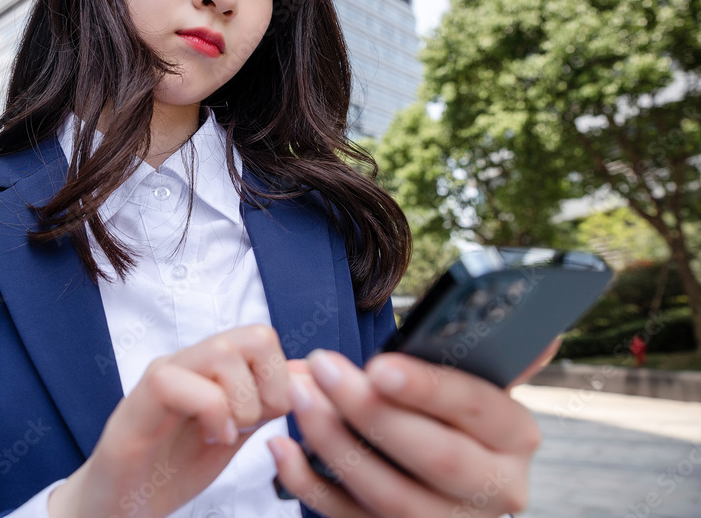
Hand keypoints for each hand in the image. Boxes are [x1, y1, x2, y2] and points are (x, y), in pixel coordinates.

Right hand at [48, 324, 290, 517]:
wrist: (121, 505)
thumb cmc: (171, 470)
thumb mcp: (235, 434)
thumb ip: (266, 404)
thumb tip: (310, 375)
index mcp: (210, 366)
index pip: (263, 337)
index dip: (282, 378)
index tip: (268, 417)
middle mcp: (187, 361)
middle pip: (253, 336)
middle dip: (270, 386)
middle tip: (252, 423)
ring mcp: (161, 376)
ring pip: (221, 352)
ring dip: (241, 401)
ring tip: (228, 434)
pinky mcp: (137, 404)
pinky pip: (178, 382)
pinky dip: (210, 413)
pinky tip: (210, 439)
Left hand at [268, 340, 558, 516]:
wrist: (441, 479)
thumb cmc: (448, 412)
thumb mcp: (474, 383)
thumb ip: (492, 355)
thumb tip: (541, 328)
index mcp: (514, 437)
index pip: (477, 409)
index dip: (427, 387)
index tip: (379, 365)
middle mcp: (494, 490)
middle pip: (434, 457)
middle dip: (371, 411)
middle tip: (323, 368)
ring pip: (389, 495)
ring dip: (334, 442)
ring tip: (299, 395)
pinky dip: (309, 484)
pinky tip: (283, 447)